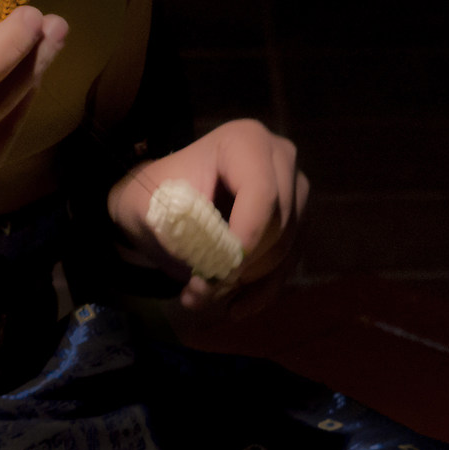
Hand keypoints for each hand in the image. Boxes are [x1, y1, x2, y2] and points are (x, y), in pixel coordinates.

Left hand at [106, 118, 308, 319]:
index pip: (261, 193)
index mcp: (246, 141)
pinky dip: (261, 291)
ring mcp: (293, 193)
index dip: (245, 236)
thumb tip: (212, 272)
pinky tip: (234, 308)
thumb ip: (183, 235)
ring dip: (246, 281)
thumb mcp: (153, 209)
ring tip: (200, 296)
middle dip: (240, 264)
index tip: (214, 273)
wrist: (159, 203)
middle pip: (279, 222)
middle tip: (198, 289)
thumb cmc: (155, 196)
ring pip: (286, 248)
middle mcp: (280, 161)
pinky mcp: (295, 224)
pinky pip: (289, 264)